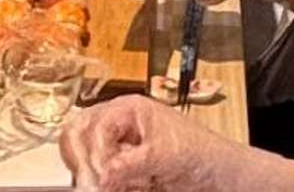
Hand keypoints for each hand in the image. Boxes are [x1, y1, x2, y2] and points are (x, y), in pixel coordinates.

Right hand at [60, 95, 252, 191]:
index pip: (93, 126)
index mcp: (127, 109)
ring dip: (93, 174)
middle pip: (77, 135)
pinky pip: (98, 174)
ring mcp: (115, 144)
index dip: (94, 153)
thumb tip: (104, 176)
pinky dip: (106, 184)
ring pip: (82, 156)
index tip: (102, 177)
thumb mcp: (164, 156)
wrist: (216, 174)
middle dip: (83, 162)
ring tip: (118, 187)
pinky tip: (132, 188)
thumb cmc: (199, 153)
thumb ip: (130, 164)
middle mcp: (116, 123)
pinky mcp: (118, 166)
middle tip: (94, 185)